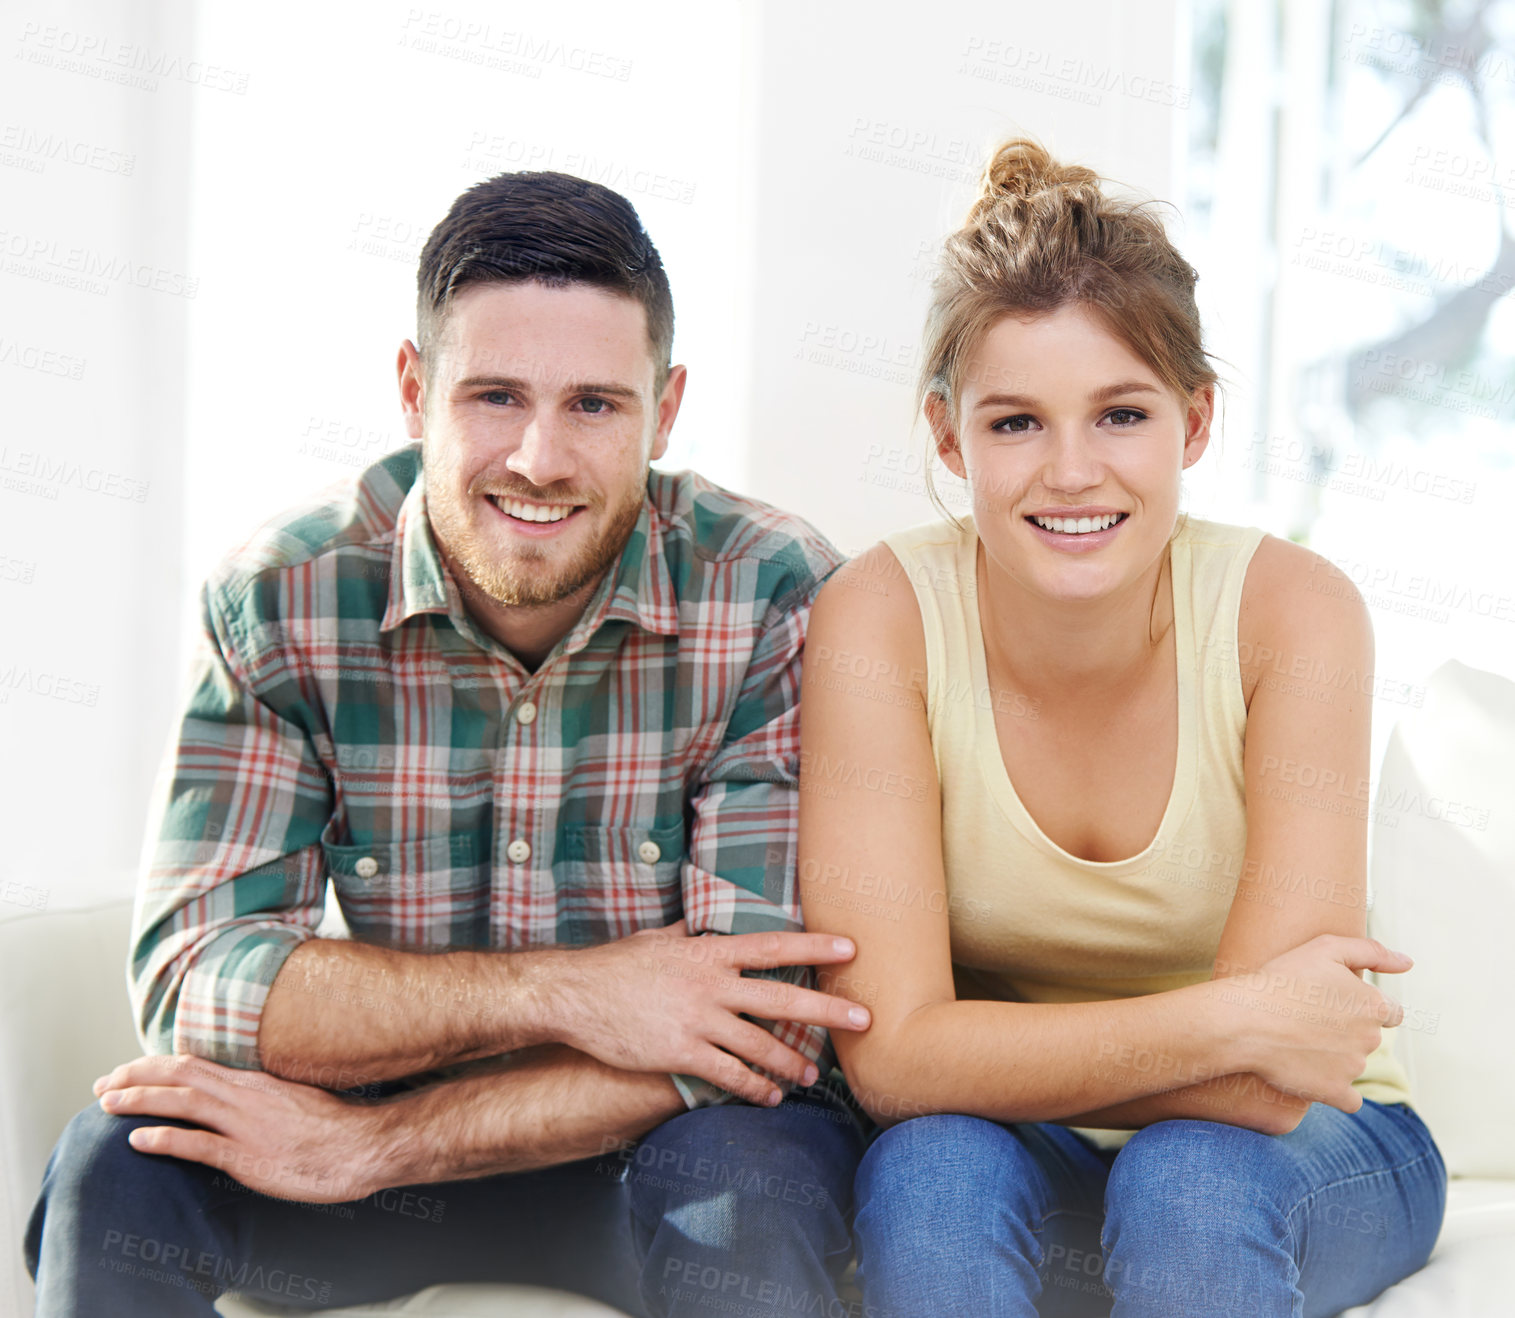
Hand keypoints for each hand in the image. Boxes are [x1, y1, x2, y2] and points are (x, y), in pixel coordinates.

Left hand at [94, 1054, 388, 1202]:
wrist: (363, 1145)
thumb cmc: (334, 1126)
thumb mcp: (293, 1098)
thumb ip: (260, 1097)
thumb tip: (235, 1098)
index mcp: (254, 1081)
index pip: (194, 1065)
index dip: (154, 1066)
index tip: (126, 1071)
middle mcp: (246, 1096)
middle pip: (181, 1076)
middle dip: (136, 1077)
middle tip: (101, 1085)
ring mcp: (246, 1125)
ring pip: (184, 1103)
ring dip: (141, 1101)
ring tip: (107, 1105)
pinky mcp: (249, 1157)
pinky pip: (200, 1145)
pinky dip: (166, 1139)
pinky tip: (138, 1140)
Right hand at [554, 920, 870, 1104]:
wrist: (573, 995)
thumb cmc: (616, 965)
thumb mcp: (658, 939)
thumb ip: (690, 935)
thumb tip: (705, 923)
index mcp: (708, 953)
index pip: (773, 945)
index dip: (814, 945)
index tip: (850, 947)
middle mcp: (710, 985)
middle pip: (781, 996)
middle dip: (827, 1009)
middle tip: (863, 1018)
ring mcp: (697, 1020)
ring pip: (760, 1044)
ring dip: (792, 1061)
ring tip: (812, 1073)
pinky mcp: (680, 1053)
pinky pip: (728, 1075)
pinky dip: (754, 1088)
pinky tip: (770, 1096)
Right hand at [1214, 935, 1410, 1114]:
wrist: (1244, 1021)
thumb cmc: (1282, 979)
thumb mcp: (1325, 948)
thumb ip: (1372, 951)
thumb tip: (1408, 963)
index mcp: (1374, 1005)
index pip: (1391, 1012)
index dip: (1362, 1007)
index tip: (1334, 1005)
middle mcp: (1371, 1038)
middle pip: (1368, 1037)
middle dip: (1346, 1031)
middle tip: (1308, 1019)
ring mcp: (1354, 1068)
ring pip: (1354, 1064)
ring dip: (1336, 1057)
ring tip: (1297, 1042)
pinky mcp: (1334, 1092)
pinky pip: (1349, 1099)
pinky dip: (1335, 1090)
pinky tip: (1312, 1075)